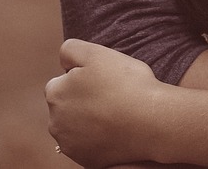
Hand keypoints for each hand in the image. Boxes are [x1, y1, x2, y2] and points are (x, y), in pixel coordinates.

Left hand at [46, 38, 166, 166]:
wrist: (152, 122)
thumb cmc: (126, 84)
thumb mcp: (97, 53)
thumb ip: (71, 49)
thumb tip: (63, 61)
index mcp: (55, 94)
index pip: (62, 81)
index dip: (83, 78)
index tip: (103, 80)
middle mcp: (55, 122)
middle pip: (67, 106)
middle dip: (83, 100)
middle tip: (111, 95)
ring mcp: (70, 144)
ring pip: (77, 126)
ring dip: (89, 120)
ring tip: (115, 113)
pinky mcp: (85, 160)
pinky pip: (89, 144)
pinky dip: (99, 138)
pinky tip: (117, 130)